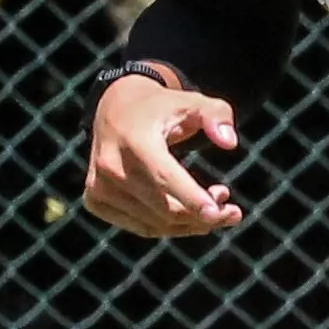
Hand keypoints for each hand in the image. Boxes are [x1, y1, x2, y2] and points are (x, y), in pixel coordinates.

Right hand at [83, 75, 243, 237]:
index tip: (218, 213)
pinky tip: (191, 213)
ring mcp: (99, 187)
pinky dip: (171, 227)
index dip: (191, 198)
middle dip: (203, 215)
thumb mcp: (193, 101)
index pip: (163, 177)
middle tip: (232, 210)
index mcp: (135, 140)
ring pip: (154, 223)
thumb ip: (216, 115)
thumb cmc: (162, 108)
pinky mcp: (95, 201)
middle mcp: (111, 166)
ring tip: (217, 204)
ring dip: (191, 223)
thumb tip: (229, 143)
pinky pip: (141, 227)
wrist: (115, 109)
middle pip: (163, 207)